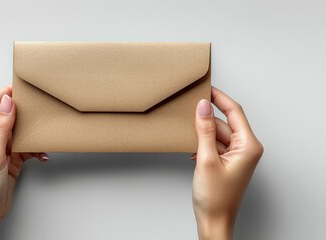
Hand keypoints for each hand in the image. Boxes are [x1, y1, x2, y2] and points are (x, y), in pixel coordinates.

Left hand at [0, 85, 48, 239]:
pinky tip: (40, 155)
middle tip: (35, 108)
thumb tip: (7, 103)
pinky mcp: (9, 157)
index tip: (19, 89)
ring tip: (41, 135)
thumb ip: (1, 128)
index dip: (3, 95)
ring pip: (16, 131)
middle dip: (20, 113)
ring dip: (30, 133)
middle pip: (4, 116)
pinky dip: (33, 149)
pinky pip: (24, 146)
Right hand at [192, 87, 263, 239]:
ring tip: (187, 131)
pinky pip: (216, 144)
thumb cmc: (215, 198)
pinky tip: (192, 149)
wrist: (214, 220)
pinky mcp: (228, 161)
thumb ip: (205, 130)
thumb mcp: (206, 159)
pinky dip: (204, 143)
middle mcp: (246, 148)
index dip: (219, 98)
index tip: (206, 88)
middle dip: (207, 117)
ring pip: (218, 133)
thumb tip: (202, 107)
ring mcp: (237, 155)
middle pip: (225, 122)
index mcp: (248, 146)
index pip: (235, 112)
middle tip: (189, 108)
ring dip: (203, 132)